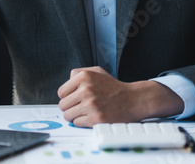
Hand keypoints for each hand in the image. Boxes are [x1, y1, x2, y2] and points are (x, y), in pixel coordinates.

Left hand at [57, 67, 182, 125]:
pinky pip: (77, 123)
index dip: (67, 97)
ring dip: (75, 116)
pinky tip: (92, 117)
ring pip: (68, 115)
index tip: (75, 99)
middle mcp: (86, 89)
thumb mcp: (97, 71)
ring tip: (85, 113)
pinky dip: (83, 122)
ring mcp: (91, 104)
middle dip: (70, 107)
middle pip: (62, 105)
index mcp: (84, 76)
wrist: (133, 99)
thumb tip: (66, 83)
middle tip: (81, 107)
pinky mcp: (96, 118)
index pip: (61, 92)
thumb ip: (79, 73)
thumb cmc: (114, 87)